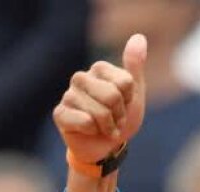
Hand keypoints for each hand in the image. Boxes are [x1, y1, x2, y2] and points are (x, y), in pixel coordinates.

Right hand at [53, 34, 147, 162]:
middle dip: (119, 115)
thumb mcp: (134, 94)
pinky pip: (85, 121)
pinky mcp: (60, 114)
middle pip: (112, 96)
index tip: (124, 105)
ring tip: (104, 127)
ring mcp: (68, 95)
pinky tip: (90, 131)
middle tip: (115, 120)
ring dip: (109, 126)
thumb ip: (135, 67)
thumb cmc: (121, 118)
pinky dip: (94, 132)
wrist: (107, 147)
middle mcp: (81, 78)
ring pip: (100, 112)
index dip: (129, 100)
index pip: (125, 82)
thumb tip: (139, 37)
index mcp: (99, 69)